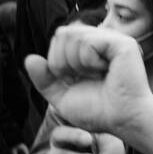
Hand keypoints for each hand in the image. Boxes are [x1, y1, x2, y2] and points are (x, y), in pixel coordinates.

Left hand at [25, 25, 152, 141]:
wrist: (123, 120)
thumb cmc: (99, 111)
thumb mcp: (62, 96)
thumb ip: (44, 79)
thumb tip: (29, 58)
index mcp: (91, 50)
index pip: (59, 38)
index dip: (56, 61)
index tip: (76, 80)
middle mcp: (103, 40)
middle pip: (62, 33)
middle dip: (62, 60)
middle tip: (83, 77)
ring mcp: (114, 40)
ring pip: (73, 35)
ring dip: (76, 62)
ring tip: (95, 75)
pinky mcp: (123, 43)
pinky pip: (88, 41)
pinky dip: (88, 61)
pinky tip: (104, 71)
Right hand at [44, 127, 124, 153]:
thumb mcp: (111, 143)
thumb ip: (103, 132)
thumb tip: (99, 121)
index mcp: (72, 133)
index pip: (66, 127)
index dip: (75, 132)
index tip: (90, 138)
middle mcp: (59, 145)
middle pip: (57, 136)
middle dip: (74, 138)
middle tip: (91, 145)